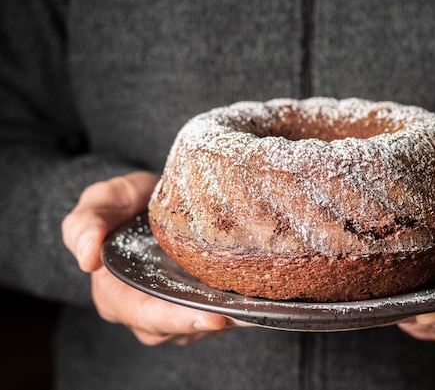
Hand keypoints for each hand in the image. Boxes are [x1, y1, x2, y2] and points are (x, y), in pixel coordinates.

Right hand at [62, 171, 249, 345]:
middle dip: (212, 322)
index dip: (178, 319)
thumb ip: (87, 224)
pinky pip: (216, 310)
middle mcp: (146, 309)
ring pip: (202, 324)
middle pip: (180, 327)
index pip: (147, 316)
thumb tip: (86, 258)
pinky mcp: (196, 297)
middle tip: (244, 313)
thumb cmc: (118, 205)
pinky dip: (234, 303)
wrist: (143, 200)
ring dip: (228, 316)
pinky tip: (254, 292)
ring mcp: (173, 306)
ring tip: (255, 301)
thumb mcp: (99, 203)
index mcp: (117, 296)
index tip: (213, 318)